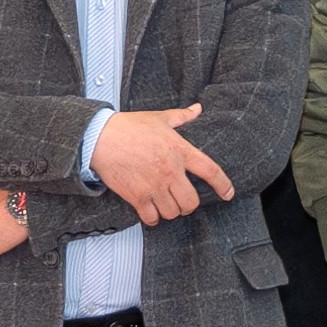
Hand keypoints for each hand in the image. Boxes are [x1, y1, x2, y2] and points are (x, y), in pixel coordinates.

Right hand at [88, 103, 234, 222]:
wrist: (99, 138)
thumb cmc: (128, 127)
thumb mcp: (159, 118)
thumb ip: (182, 116)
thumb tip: (198, 109)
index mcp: (179, 150)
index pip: (210, 170)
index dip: (223, 185)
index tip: (227, 194)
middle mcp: (169, 170)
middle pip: (191, 202)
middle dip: (188, 204)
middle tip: (181, 200)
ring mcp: (153, 185)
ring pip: (173, 212)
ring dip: (170, 211)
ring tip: (164, 203)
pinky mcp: (137, 196)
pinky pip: (153, 218)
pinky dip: (153, 217)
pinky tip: (150, 210)